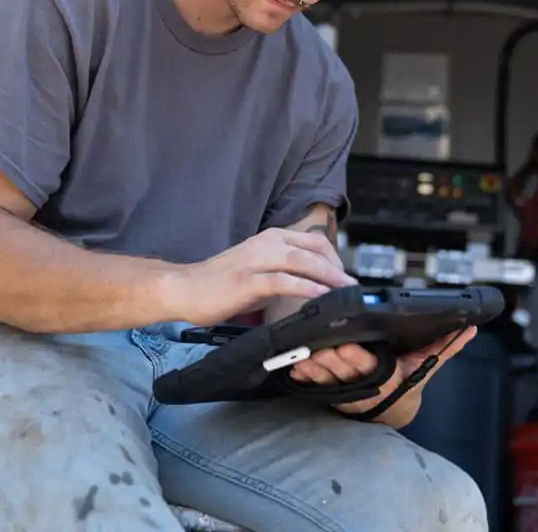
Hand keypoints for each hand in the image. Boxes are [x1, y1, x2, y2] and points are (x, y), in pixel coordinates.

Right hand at [171, 228, 356, 326]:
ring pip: (303, 261)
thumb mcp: (259, 270)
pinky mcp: (248, 281)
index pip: (315, 241)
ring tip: (346, 292)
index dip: (336, 259)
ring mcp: (256, 261)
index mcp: (271, 238)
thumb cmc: (222, 282)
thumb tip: (315, 286)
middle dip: (338, 269)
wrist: (185, 288)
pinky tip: (320, 298)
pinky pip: (284, 282)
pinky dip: (306, 289)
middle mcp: (267, 243)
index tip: (345, 279)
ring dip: (329, 277)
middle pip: (314, 249)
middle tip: (352, 289)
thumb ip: (285, 272)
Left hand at [289, 326, 477, 427]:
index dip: (356, 357)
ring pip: (326, 378)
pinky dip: (305, 377)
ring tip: (302, 358)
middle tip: (318, 348)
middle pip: (344, 371)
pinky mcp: (330, 390)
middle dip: (331, 361)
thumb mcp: (427, 366)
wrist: (392, 407)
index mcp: (385, 376)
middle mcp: (363, 384)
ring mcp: (345, 388)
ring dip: (314, 368)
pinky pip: (314, 384)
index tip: (345, 345)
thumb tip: (470, 329)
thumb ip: (445, 348)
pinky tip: (295, 368)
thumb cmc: (408, 380)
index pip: (370, 365)